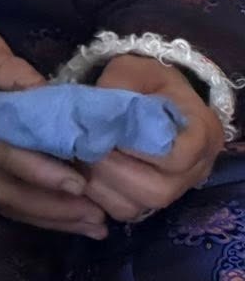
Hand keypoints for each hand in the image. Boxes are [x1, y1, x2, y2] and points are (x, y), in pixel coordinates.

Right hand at [0, 8, 106, 238]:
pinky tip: (60, 215)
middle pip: (2, 188)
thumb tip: (52, 98)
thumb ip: (9, 69)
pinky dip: (30, 210)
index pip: (0, 149)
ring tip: (90, 225)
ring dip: (46, 216)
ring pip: (0, 197)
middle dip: (51, 207)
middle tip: (98, 218)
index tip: (79, 183)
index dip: (40, 170)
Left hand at [81, 54, 224, 224]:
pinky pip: (119, 211)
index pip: (175, 157)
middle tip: (82, 144)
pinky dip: (95, 193)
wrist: (150, 96)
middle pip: (154, 190)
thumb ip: (119, 86)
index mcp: (201, 134)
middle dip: (110, 167)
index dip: (135, 147)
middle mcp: (194, 171)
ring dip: (98, 181)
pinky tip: (82, 167)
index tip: (107, 129)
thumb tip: (96, 115)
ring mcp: (172, 191)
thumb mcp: (133, 70)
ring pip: (134, 206)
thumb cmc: (145, 82)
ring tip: (79, 153)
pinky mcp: (147, 202)